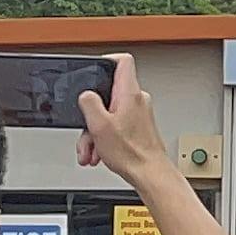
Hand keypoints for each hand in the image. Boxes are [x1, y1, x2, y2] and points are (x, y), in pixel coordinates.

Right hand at [77, 54, 172, 180]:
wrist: (150, 174)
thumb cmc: (132, 153)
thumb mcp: (99, 125)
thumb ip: (89, 103)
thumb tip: (86, 94)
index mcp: (130, 93)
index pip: (123, 61)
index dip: (106, 60)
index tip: (94, 68)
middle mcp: (137, 100)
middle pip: (108, 94)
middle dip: (92, 115)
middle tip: (88, 129)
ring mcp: (139, 114)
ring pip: (109, 114)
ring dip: (95, 133)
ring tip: (92, 150)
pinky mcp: (139, 127)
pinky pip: (116, 126)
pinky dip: (105, 138)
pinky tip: (99, 154)